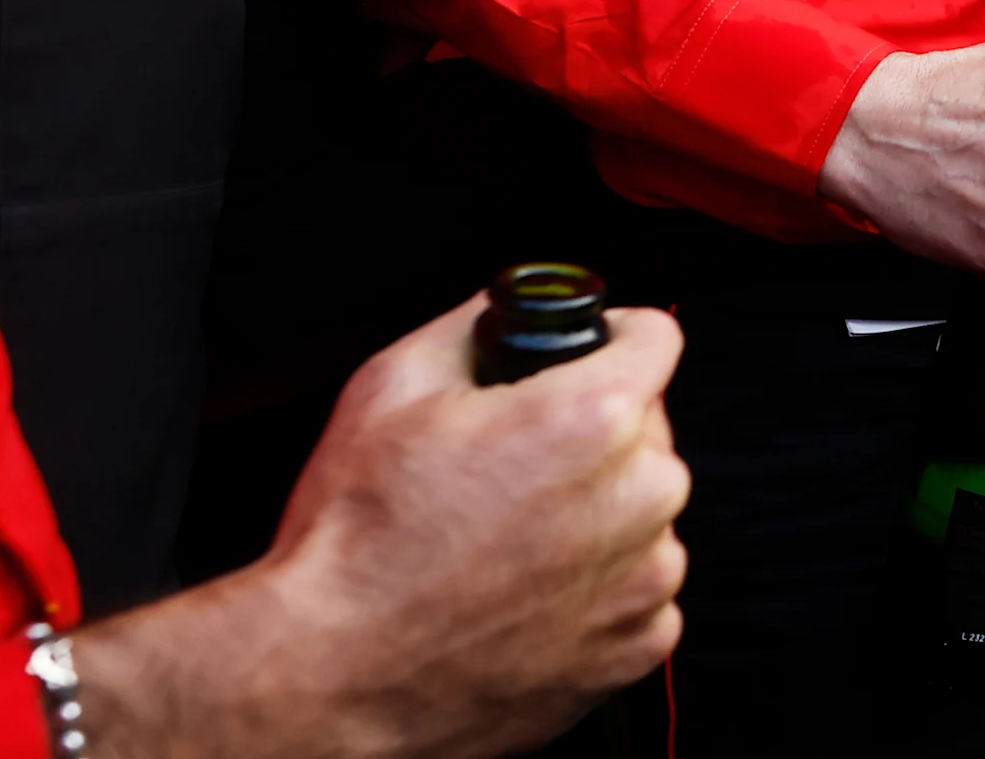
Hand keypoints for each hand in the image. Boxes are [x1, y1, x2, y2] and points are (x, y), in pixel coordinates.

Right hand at [77, 295, 689, 758]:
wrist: (330, 677)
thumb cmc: (356, 544)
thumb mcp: (390, 387)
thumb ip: (470, 326)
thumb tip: (500, 308)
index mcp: (593, 419)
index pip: (654, 338)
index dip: (614, 338)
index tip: (590, 355)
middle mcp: (640, 494)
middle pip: (645, 431)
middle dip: (591, 438)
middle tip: (512, 469)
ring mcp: (645, 575)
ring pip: (643, 513)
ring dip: (596, 517)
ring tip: (506, 542)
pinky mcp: (637, 643)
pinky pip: (637, 591)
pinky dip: (595, 590)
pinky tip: (524, 596)